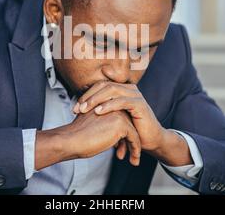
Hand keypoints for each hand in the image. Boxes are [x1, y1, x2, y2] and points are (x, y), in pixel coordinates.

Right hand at [35, 110, 140, 170]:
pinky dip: (136, 150)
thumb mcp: (92, 125)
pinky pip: (134, 138)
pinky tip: (134, 160)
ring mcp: (118, 114)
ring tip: (133, 159)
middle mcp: (113, 106)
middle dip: (129, 140)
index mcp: (105, 104)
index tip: (121, 147)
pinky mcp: (122, 125)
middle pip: (128, 124)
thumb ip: (103, 126)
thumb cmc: (76, 136)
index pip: (120, 119)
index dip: (121, 134)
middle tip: (129, 153)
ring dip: (134, 146)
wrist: (70, 139)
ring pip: (133, 131)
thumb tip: (115, 139)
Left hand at [73, 81, 192, 166]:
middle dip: (88, 97)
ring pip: (111, 91)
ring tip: (84, 109)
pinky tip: (98, 112)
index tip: (75, 108)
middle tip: (77, 108)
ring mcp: (135, 95)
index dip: (86, 94)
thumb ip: (101, 109)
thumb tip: (80, 108)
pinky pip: (122, 101)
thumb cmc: (130, 129)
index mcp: (121, 89)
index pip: (100, 86)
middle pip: (104, 86)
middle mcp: (128, 89)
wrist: (149, 140)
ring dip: (95, 100)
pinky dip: (108, 106)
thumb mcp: (113, 117)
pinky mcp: (140, 104)